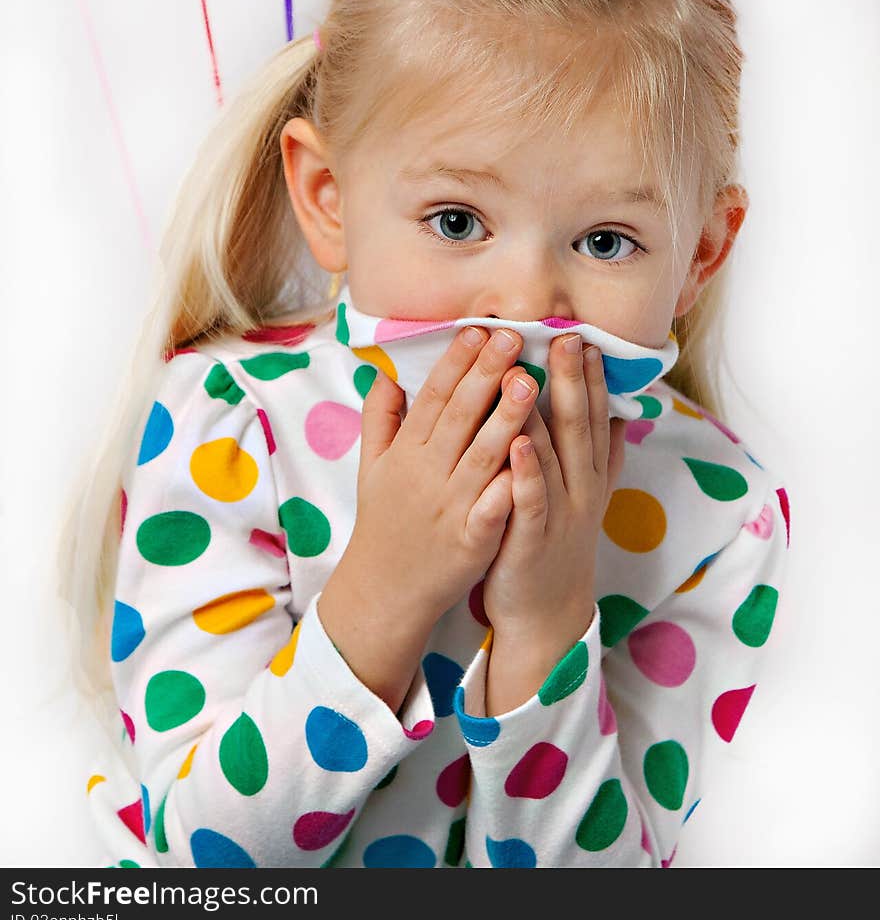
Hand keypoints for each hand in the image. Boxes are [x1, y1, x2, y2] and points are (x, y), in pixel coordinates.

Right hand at [317, 325, 539, 708]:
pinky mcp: (470, 540)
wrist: (385, 589)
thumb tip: (388, 375)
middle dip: (486, 375)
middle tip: (513, 337)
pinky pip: (492, 509)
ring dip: (505, 418)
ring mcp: (450, 507)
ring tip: (529, 382)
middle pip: (459, 417)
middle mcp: (427, 474)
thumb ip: (380, 419)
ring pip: (481, 455)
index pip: (434, 397)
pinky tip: (531, 460)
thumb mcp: (371, 467)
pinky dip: (508, 486)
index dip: (457, 363)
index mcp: (407, 452)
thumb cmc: (385, 520)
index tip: (479, 330)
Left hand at [481, 335, 625, 707]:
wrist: (545, 612)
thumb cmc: (552, 541)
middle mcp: (580, 489)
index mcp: (588, 475)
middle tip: (567, 338)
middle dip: (573, 380)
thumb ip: (598, 454)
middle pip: (579, 426)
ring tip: (533, 372)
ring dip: (544, 414)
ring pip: (554, 456)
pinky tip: (516, 443)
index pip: (594, 416)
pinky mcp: (531, 537)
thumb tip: (621, 412)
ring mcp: (558, 513)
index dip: (591, 378)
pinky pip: (528, 499)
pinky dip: (525, 471)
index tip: (585, 337)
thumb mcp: (583, 494)